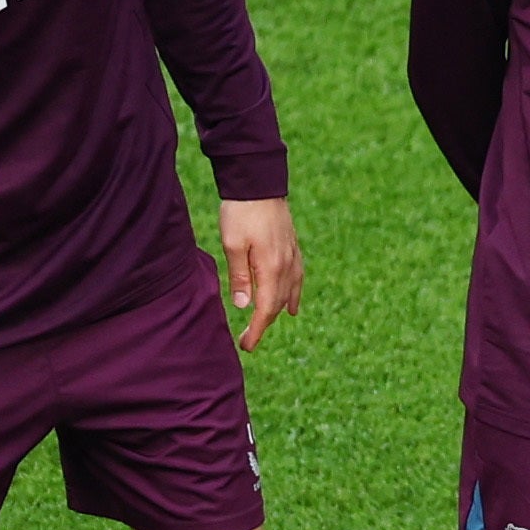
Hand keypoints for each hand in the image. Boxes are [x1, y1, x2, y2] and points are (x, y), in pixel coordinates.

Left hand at [219, 195, 305, 348]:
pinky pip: (297, 279)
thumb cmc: (241, 212)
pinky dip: (293, 295)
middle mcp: (286, 266)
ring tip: (265, 326)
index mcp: (271, 268)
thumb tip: (244, 306)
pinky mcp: (293, 248)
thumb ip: (240, 276)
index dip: (256, 330)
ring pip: (288, 293)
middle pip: (277, 305)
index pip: (265, 309)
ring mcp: (292, 257)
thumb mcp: (232, 244)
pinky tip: (292, 304)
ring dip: (277, 312)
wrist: (259, 183)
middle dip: (263, 325)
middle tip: (247, 340)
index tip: (246, 346)